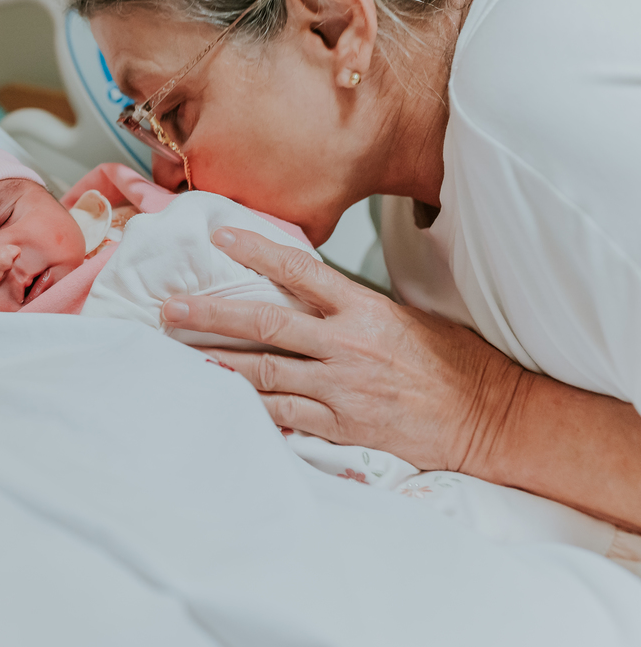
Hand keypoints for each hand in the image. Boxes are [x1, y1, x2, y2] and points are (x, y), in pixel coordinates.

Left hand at [162, 227, 526, 474]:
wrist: (491, 416)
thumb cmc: (453, 362)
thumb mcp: (406, 316)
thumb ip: (354, 305)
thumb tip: (307, 287)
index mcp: (364, 308)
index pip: (299, 269)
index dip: (255, 250)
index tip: (219, 237)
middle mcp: (347, 344)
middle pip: (265, 322)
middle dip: (212, 314)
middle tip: (171, 308)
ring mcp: (343, 387)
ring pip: (264, 371)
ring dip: (218, 361)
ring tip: (180, 353)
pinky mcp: (344, 425)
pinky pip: (285, 414)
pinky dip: (251, 405)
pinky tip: (221, 397)